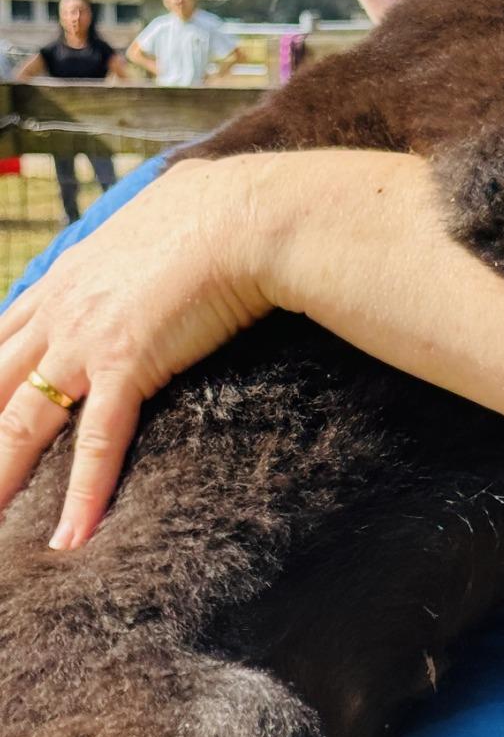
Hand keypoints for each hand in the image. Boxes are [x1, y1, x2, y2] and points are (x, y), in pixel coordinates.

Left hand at [0, 158, 271, 548]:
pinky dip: (84, 494)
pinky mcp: (129, 363)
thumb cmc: (218, 205)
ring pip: (23, 420)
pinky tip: (70, 537)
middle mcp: (62, 310)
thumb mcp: (160, 208)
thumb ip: (151, 220)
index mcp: (69, 274)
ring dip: (1, 478)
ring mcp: (88, 339)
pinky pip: (100, 439)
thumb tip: (178, 198)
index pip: (2, 336)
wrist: (246, 214)